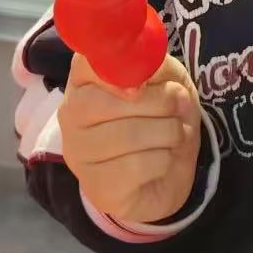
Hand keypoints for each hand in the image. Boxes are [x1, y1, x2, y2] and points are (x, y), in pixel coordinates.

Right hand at [58, 51, 202, 225]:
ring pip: (128, 135)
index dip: (116, 70)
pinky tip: (165, 160)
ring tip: (176, 134)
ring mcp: (80, 156)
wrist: (171, 173)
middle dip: (159, 101)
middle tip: (180, 105)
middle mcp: (71, 116)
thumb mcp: (168, 79)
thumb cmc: (163, 116)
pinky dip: (165, 160)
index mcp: (84, 82)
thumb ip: (154, 66)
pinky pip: (138, 166)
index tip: (144, 83)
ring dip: (169, 131)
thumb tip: (141, 76)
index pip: (84, 65)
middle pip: (104, 103)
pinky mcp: (98, 188)